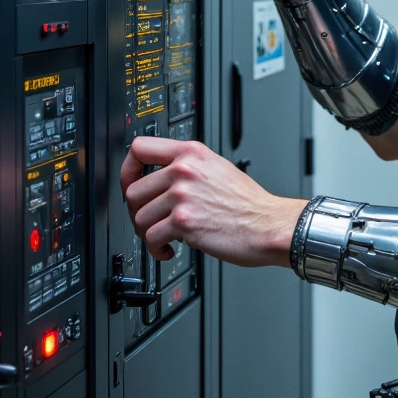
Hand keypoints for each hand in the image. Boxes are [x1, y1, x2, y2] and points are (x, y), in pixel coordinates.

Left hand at [120, 135, 306, 266]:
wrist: (269, 225)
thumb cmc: (249, 203)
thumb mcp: (218, 168)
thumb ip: (189, 167)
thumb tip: (159, 178)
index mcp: (191, 153)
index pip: (139, 148)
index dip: (128, 169)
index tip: (130, 182)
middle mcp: (184, 171)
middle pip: (133, 191)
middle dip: (138, 211)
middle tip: (151, 221)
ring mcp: (183, 196)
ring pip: (139, 217)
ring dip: (148, 233)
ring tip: (164, 238)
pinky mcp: (184, 223)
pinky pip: (151, 238)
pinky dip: (156, 249)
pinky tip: (169, 249)